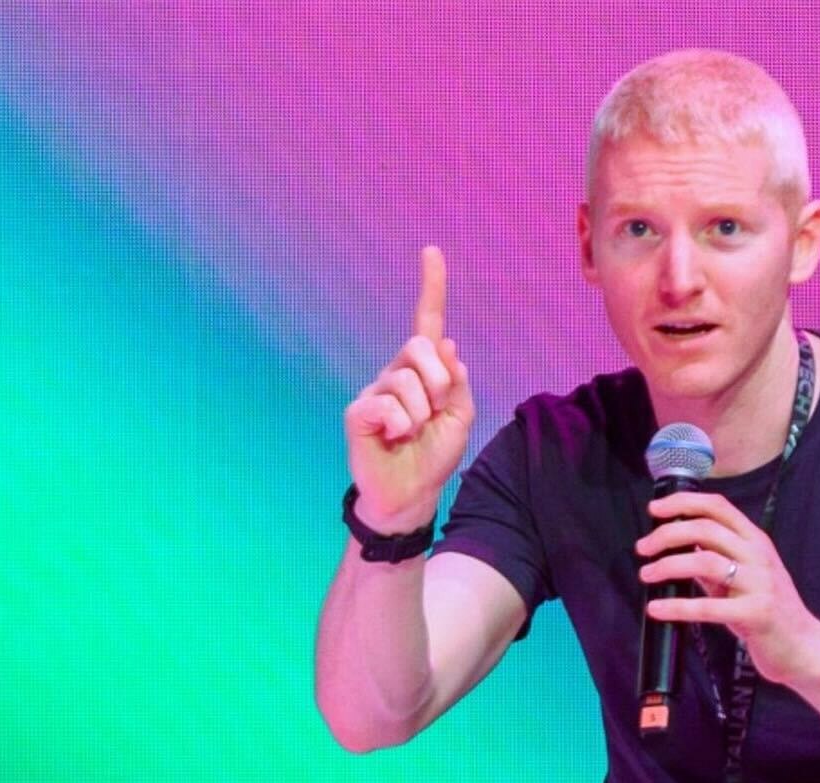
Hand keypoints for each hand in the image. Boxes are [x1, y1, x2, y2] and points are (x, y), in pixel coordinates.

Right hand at [343, 245, 474, 532]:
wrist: (413, 492)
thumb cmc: (434, 453)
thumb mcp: (460, 416)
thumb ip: (456, 380)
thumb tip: (446, 345)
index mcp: (423, 370)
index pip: (427, 322)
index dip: (431, 287)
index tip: (431, 252)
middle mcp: (397, 372)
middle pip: (420, 347)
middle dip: (439, 382)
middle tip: (435, 412)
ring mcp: (375, 390)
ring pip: (407, 381)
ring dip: (422, 413)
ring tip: (413, 433)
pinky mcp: (359, 411)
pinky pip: (388, 405)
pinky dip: (402, 426)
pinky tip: (395, 438)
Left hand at [635, 491, 819, 687]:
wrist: (804, 647)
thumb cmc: (769, 612)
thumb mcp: (745, 578)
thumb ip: (715, 562)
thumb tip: (678, 549)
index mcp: (756, 541)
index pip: (718, 507)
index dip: (683, 502)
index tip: (655, 509)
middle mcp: (759, 557)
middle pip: (706, 530)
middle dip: (667, 534)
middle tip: (643, 548)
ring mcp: (759, 584)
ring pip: (705, 562)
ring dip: (668, 565)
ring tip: (647, 575)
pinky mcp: (755, 614)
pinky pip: (708, 607)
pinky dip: (677, 607)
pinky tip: (657, 609)